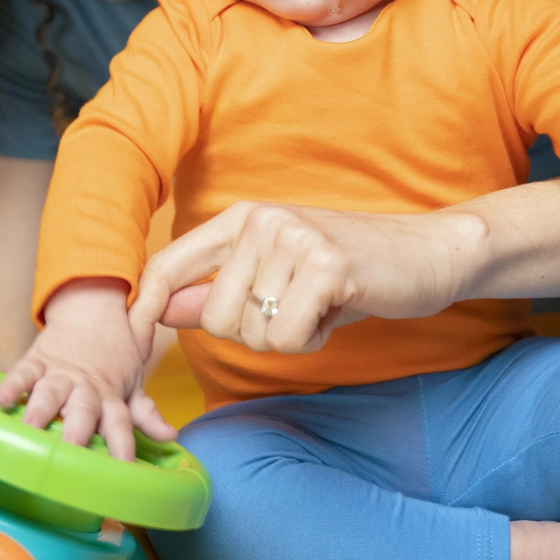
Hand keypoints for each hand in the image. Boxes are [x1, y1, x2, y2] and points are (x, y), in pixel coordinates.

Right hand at [0, 278, 175, 459]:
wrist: (91, 307)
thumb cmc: (113, 354)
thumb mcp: (133, 382)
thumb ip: (146, 413)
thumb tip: (170, 436)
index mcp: (110, 396)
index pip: (120, 423)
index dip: (122, 444)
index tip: (124, 467)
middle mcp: (85, 387)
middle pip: (83, 410)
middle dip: (77, 430)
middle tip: (71, 450)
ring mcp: (59, 373)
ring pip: (50, 392)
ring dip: (40, 409)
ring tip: (31, 428)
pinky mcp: (36, 361)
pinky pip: (22, 373)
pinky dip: (11, 385)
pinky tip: (2, 400)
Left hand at [129, 200, 476, 353]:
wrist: (427, 253)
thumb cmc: (344, 273)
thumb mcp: (273, 277)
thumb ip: (216, 291)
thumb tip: (160, 310)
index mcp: (239, 219)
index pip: (167, 263)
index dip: (144, 303)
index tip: (132, 337)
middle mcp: (260, 220)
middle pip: (212, 317)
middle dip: (251, 334)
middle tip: (293, 314)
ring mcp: (293, 237)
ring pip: (254, 332)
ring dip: (288, 338)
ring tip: (320, 306)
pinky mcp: (326, 264)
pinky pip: (289, 336)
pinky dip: (313, 341)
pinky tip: (337, 311)